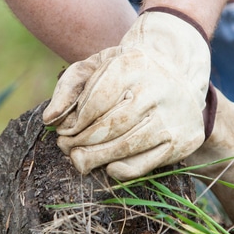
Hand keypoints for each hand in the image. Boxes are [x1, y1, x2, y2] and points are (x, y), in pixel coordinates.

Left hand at [43, 9, 211, 179]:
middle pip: (110, 126)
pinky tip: (109, 166)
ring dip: (97, 158)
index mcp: (133, 64)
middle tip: (66, 148)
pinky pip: (146, 163)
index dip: (75, 122)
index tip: (63, 130)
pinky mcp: (183, 140)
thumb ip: (69, 86)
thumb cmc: (128, 72)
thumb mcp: (98, 65)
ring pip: (126, 147)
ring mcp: (173, 116)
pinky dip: (122, 169)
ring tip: (79, 159)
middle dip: (81, 142)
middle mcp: (157, 88)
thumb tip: (50, 119)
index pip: (96, 101)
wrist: (179, 73)